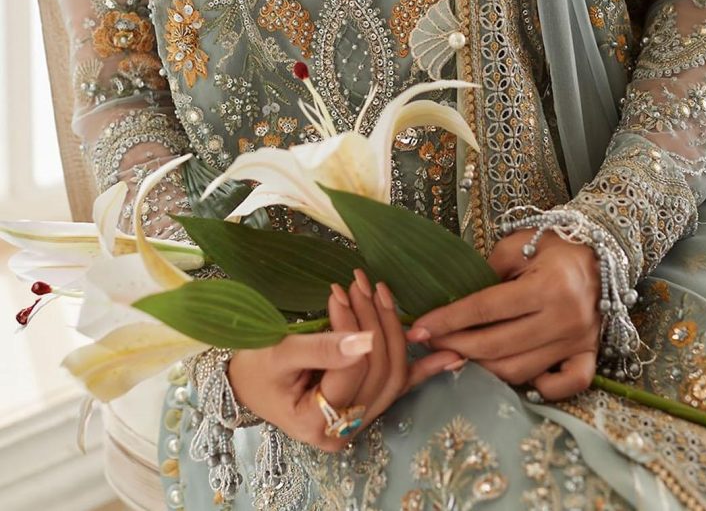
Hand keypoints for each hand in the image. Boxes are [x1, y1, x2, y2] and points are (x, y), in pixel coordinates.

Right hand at [229, 268, 461, 450]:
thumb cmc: (256, 368)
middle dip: (374, 320)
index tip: (340, 291)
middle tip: (359, 281)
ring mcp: (362, 419)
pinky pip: (402, 385)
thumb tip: (363, 339)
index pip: (353, 369)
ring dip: (393, 328)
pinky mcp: (370, 402)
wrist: (247, 383)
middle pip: (380, 371)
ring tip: (381, 291)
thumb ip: (321, 348)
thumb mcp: (278, 354)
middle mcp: (347, 430)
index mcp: (319, 424)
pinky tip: (452, 353)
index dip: (351, 327)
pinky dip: (428, 368)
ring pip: (395, 373)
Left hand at [406, 229, 600, 399]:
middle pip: (497, 344)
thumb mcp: (518, 245)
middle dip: (455, 346)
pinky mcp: (590, 355)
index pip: (486, 309)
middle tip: (429, 343)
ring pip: (520, 370)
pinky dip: (540, 387)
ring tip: (456, 356)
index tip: (419, 328)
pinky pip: (566, 385)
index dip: (448, 320)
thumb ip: (488, 270)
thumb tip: (456, 299)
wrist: (604, 253)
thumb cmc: (555, 245)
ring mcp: (578, 341)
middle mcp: (563, 318)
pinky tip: (517, 375)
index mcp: (546, 286)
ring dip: (482, 368)